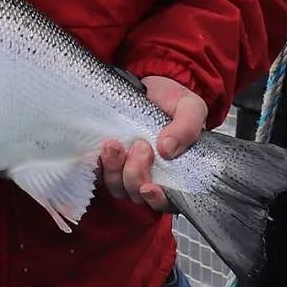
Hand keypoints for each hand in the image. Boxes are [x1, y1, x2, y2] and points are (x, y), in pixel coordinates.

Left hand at [98, 75, 207, 212]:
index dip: (157, 200)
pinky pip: (97, 173)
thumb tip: (168, 150)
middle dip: (135, 175)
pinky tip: (99, 152)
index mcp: (175, 173)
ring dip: (114, 168)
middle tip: (140, 146)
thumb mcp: (189, 107)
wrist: (147, 84)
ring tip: (114, 144)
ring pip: (116, 186)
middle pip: (137, 194)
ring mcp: (125, 170)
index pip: (167, 201)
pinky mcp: (106, 161)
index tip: (149, 188)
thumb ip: (187, 127)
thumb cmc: (171, 101)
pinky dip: (97, 166)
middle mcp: (149, 176)